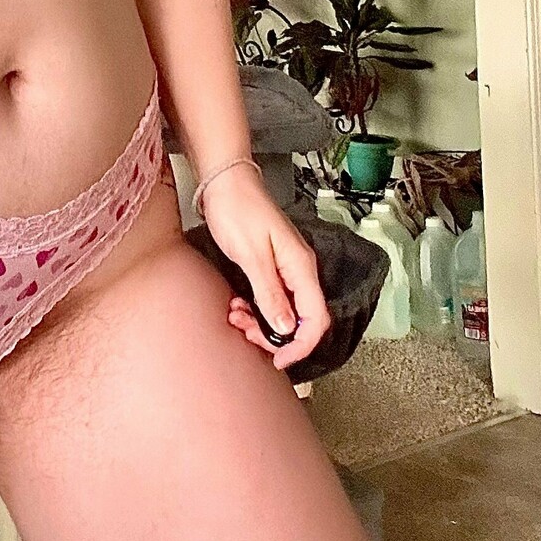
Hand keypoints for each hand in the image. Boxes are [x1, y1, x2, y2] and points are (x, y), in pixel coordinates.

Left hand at [199, 167, 331, 371]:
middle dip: (274, 336)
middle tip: (245, 332)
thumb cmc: (237, 210)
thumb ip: (270, 293)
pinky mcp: (270, 267)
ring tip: (235, 316)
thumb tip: (287, 330)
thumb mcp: (251, 255)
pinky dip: (255, 309)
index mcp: (301, 267)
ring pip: (284, 312)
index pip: (315, 320)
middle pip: (301, 321)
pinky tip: (236, 305)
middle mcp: (299, 270)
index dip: (300, 346)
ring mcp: (285, 269)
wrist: (224, 181)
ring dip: (261, 323)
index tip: (278, 360)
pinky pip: (270, 299)